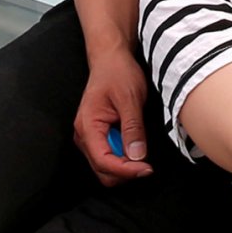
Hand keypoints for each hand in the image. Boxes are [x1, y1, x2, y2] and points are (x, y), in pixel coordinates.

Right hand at [75, 46, 152, 184]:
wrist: (111, 59)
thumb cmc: (118, 73)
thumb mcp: (130, 99)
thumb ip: (133, 128)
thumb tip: (137, 155)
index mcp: (88, 126)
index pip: (103, 161)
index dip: (125, 170)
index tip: (145, 169)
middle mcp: (84, 135)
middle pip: (101, 170)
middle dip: (124, 172)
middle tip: (147, 165)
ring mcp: (89, 136)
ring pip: (104, 166)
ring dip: (123, 166)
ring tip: (142, 154)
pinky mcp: (97, 134)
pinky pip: (107, 155)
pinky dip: (122, 157)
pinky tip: (135, 147)